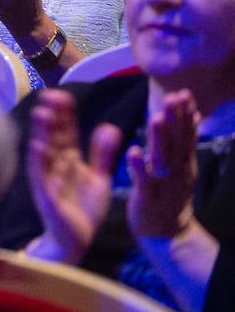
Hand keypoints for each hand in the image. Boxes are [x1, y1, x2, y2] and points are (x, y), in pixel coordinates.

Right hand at [26, 89, 121, 264]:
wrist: (75, 239)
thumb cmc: (83, 208)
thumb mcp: (98, 178)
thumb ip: (103, 154)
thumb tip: (111, 126)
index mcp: (68, 159)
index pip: (66, 131)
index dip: (64, 114)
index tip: (64, 95)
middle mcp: (55, 165)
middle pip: (52, 136)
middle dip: (51, 116)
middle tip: (49, 95)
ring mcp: (47, 178)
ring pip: (43, 152)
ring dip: (41, 133)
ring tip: (42, 114)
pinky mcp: (46, 195)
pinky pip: (41, 177)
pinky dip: (40, 162)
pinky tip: (40, 148)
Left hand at [128, 90, 199, 239]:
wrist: (168, 233)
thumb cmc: (170, 194)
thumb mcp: (182, 166)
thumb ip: (185, 141)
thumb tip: (193, 114)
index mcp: (183, 163)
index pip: (186, 136)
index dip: (185, 116)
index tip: (184, 94)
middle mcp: (176, 173)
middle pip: (176, 144)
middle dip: (175, 121)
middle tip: (173, 98)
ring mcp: (163, 186)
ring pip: (162, 160)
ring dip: (160, 139)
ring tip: (156, 118)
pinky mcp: (147, 199)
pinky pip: (143, 182)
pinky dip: (139, 167)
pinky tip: (134, 151)